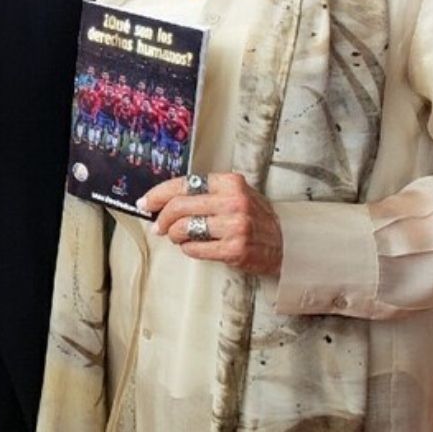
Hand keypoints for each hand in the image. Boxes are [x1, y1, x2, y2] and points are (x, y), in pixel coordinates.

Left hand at [140, 172, 283, 276]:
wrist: (286, 243)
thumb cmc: (255, 218)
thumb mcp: (235, 195)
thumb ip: (206, 194)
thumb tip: (166, 201)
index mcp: (230, 183)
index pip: (184, 184)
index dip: (159, 194)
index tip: (146, 202)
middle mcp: (233, 201)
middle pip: (179, 206)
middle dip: (162, 218)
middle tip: (157, 226)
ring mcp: (234, 226)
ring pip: (184, 228)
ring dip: (174, 235)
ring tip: (177, 237)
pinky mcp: (234, 250)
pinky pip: (196, 249)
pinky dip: (188, 249)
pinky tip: (193, 246)